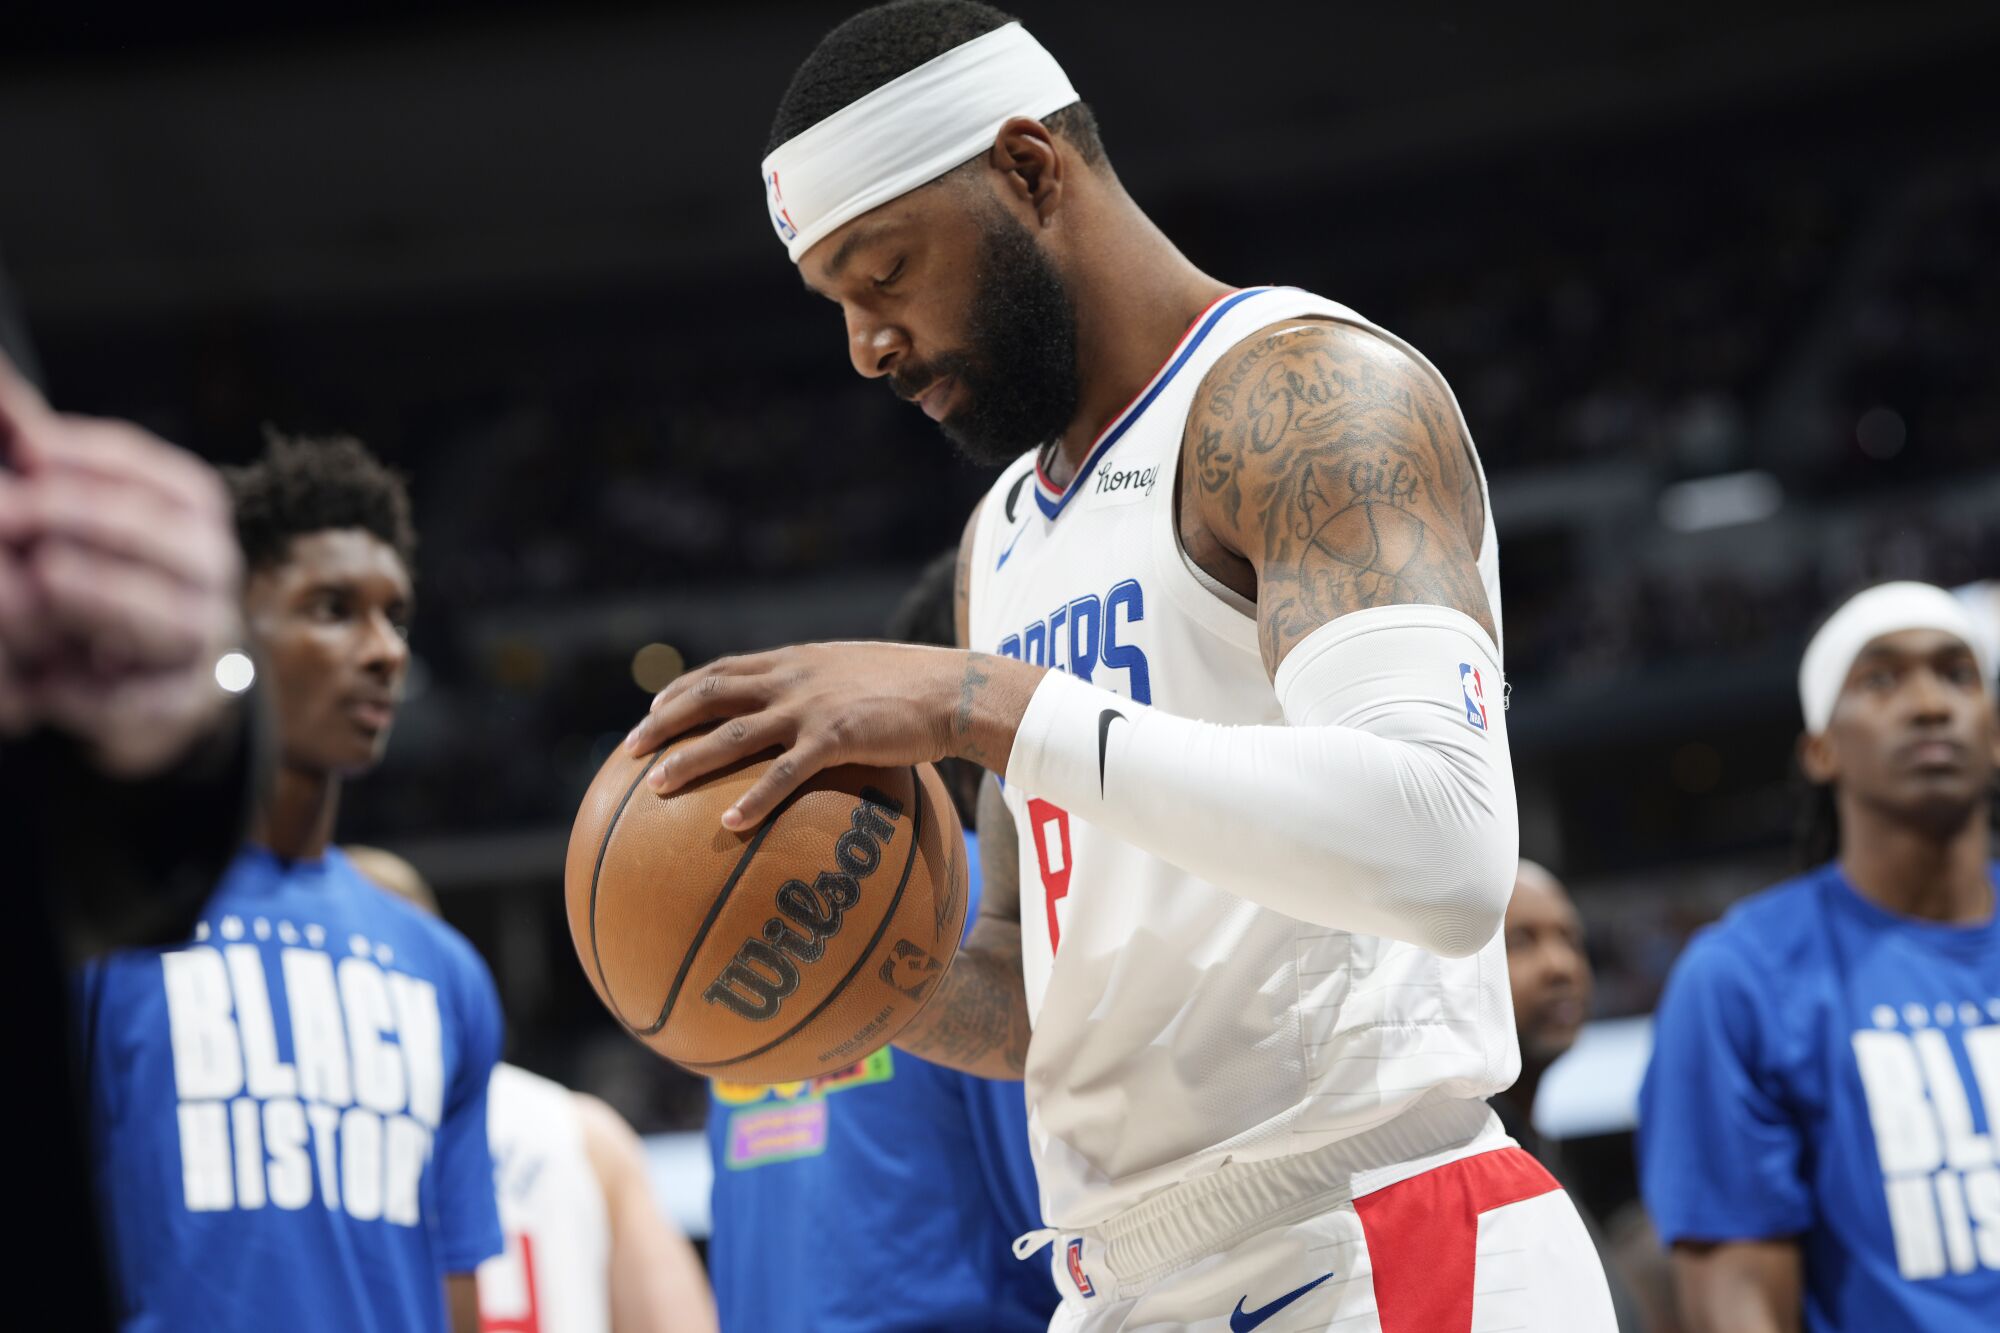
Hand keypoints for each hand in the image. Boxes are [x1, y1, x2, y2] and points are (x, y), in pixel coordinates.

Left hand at [0, 354, 244, 774]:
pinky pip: (144, 699)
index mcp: (194, 514)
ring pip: (169, 617)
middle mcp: (212, 571)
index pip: (161, 478)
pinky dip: (91, 691)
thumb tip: (1, 392)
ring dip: (101, 595)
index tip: (28, 452)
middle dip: (87, 519)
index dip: (91, 462)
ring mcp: (202, 639)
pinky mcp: (177, 704)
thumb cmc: (97, 569)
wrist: (145, 673)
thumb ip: (37, 450)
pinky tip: (41, 682)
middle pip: (172, 539)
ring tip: (41, 577)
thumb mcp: (72, 505)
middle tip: (11, 512)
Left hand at [623, 642, 1040, 829]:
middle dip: (663, 722)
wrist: (956, 688)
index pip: (722, 670)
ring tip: (654, 789)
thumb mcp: (859, 678)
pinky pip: (784, 772)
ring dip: (689, 760)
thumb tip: (812, 727)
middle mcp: (792, 677)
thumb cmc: (915, 690)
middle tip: (628, 752)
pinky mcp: (836, 736)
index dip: (681, 689)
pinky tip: (730, 825)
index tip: (651, 709)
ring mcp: (811, 706)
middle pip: (709, 695)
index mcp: (795, 661)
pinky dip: (754, 798)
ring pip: (733, 733)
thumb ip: (826, 694)